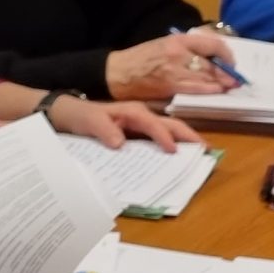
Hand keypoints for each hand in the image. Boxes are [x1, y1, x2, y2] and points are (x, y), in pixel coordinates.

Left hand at [41, 94, 198, 151]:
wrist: (67, 116)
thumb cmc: (79, 116)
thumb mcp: (89, 121)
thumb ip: (104, 129)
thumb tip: (121, 143)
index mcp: (133, 112)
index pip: (154, 124)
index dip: (165, 138)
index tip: (174, 152)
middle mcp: (140, 117)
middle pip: (170, 125)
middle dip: (188, 136)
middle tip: (206, 150)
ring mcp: (139, 127)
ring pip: (167, 132)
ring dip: (183, 142)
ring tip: (199, 155)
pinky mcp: (135, 135)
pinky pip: (155, 141)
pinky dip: (168, 147)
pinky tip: (174, 161)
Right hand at [104, 28, 236, 99]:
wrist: (116, 73)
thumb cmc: (140, 59)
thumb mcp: (164, 44)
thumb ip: (186, 48)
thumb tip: (210, 55)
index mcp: (177, 40)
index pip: (211, 44)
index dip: (226, 53)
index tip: (230, 60)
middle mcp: (177, 53)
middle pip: (211, 62)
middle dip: (226, 71)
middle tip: (236, 78)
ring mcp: (173, 70)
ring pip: (206, 76)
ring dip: (221, 82)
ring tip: (230, 85)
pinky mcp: (169, 86)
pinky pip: (195, 88)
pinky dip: (208, 90)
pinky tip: (216, 91)